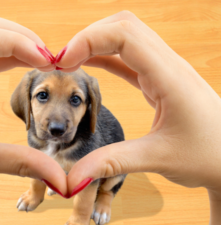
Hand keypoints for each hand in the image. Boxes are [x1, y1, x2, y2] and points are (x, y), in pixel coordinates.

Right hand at [54, 11, 220, 220]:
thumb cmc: (207, 157)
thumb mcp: (158, 159)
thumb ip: (112, 163)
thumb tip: (73, 178)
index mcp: (171, 77)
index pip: (125, 36)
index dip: (88, 40)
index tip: (63, 62)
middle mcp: (169, 66)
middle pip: (123, 27)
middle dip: (88, 37)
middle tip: (62, 61)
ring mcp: (165, 71)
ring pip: (126, 37)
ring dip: (96, 43)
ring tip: (70, 61)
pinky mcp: (159, 80)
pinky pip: (128, 58)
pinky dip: (105, 56)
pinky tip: (89, 64)